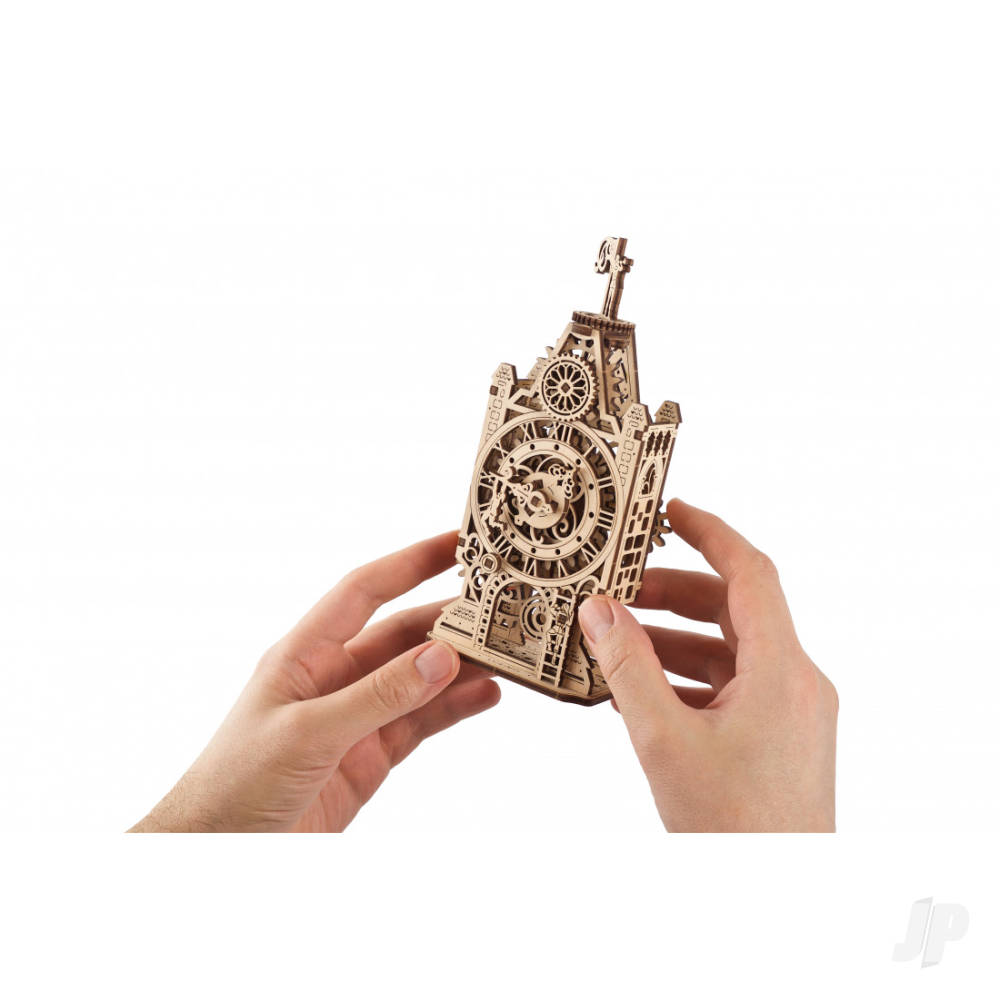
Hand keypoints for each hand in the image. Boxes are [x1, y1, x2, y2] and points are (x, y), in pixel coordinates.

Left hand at [130, 532, 500, 831]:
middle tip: (501, 609)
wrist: (214, 854)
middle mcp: (334, 678)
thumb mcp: (307, 734)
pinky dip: (455, 709)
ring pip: (420, 680)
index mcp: (305, 654)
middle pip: (402, 636)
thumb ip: (378, 696)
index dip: (410, 562)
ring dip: (461, 667)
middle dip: (450, 621)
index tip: (456, 543)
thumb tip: (441, 657)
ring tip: (507, 654)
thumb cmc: (235, 785)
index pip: (364, 591)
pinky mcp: (370, 758)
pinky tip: (486, 696)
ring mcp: (355, 718)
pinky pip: (422, 723)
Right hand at [578, 499, 837, 831]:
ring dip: (672, 643)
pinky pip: (731, 689)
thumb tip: (598, 610)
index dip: (709, 533)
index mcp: (783, 670)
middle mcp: (797, 683)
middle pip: (734, 611)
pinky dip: (686, 680)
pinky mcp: (780, 740)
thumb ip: (628, 667)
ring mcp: (792, 713)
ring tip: (615, 643)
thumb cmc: (732, 831)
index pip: (750, 573)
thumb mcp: (663, 740)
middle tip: (618, 589)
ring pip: (729, 653)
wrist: (776, 904)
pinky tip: (638, 693)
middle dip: (672, 596)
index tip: (668, 511)